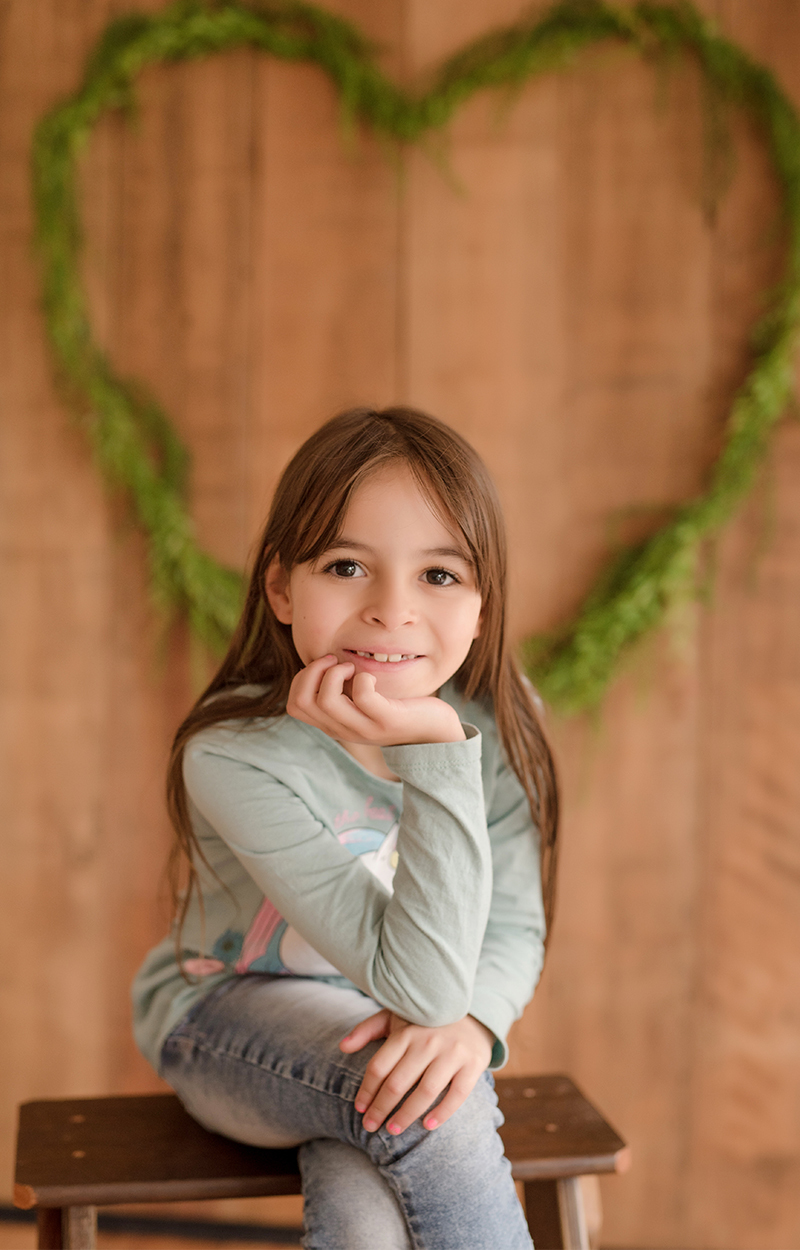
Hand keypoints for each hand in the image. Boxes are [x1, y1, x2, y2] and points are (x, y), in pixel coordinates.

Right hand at [286, 655, 464, 745]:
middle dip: (313, 672)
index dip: (302, 679)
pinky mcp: (387, 720)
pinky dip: (362, 678)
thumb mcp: (362, 701)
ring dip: (335, 673)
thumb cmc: (397, 708)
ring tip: (353, 667)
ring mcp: (365, 728)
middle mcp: (344, 730)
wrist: (434, 731)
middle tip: (337, 661)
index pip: (294, 706)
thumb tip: (323, 663)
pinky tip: (372, 677)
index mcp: (334, 725)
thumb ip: (342, 691)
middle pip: (302, 703)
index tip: (326, 665)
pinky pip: (362, 696)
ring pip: (326, 701)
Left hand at [339, 1009, 493, 1134]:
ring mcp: (452, 1053)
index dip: (366, 1091)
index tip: (359, 1109)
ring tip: (392, 1130)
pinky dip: (443, 1112)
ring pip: (425, 1092)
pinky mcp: (473, 1063)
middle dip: (380, 1109)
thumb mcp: (395, 1017)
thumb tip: (342, 1047)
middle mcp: (428, 1041)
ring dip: (406, 1115)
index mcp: (406, 1032)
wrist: (473, 1013)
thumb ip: (367, 1030)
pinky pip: (457, 1094)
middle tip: (369, 1126)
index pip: (379, 1067)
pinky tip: (427, 1125)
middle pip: (398, 1083)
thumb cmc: (425, 1022)